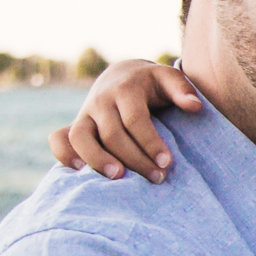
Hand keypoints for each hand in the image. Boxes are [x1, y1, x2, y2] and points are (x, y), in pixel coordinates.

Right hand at [48, 59, 204, 181]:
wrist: (122, 77)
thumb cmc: (151, 84)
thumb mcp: (168, 79)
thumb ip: (182, 89)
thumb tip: (195, 106)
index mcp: (125, 89)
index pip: (135, 119)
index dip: (150, 143)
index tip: (167, 163)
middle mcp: (100, 101)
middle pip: (112, 134)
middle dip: (135, 159)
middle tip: (156, 178)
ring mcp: (84, 114)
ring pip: (80, 137)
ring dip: (97, 160)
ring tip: (118, 178)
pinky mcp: (75, 125)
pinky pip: (59, 140)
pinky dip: (65, 155)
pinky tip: (81, 172)